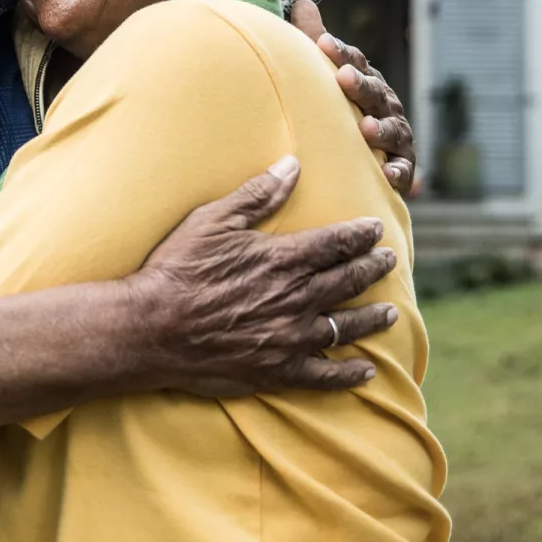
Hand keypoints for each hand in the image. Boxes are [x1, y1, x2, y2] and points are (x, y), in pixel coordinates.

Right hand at [127, 157, 398, 396]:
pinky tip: (364, 371)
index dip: (359, 234)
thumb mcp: (214, 220)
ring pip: (344, 327)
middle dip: (372, 269)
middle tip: (389, 262)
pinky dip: (348, 374)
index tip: (376, 229)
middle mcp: (295, 298)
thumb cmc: (179, 268)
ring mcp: (289, 338)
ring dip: (371, 319)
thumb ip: (257, 194)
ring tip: (389, 314)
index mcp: (282, 259)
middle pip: (347, 281)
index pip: (335, 242)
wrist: (152, 326)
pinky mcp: (276, 370)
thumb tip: (292, 166)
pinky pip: (324, 375)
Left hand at [289, 0, 414, 191]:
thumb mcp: (326, 75)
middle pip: (373, 91)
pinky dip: (398, 172)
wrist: (362, 155)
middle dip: (360, 85)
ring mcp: (397, 134)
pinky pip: (403, 169)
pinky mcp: (403, 165)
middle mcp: (385, 103)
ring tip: (365, 129)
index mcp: (366, 79)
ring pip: (392, 129)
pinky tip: (388, 176)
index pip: (353, 61)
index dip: (339, 52)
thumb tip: (303, 2)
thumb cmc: (339, 107)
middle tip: (342, 78)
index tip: (321, 42)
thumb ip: (315, 42)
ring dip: (380, 129)